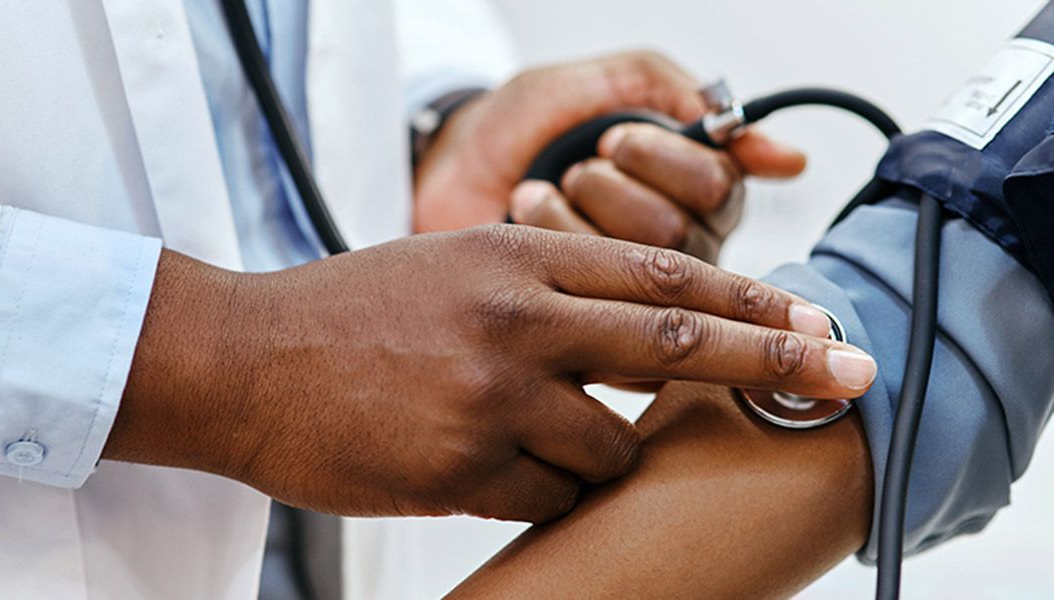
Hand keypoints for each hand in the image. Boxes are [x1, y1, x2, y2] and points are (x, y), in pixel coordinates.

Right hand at [105, 226, 873, 522]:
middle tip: (849, 372)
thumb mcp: (454, 265)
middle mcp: (517, 318)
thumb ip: (544, 288)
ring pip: (610, 447)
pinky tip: (482, 468)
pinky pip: (550, 496)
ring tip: (526, 439)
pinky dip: (541, 490)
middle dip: (777, 359)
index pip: (662, 274)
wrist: (244, 360)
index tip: (813, 318)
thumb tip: (639, 330)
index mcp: (517, 255)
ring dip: (598, 455)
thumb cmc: (349, 313)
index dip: (750, 299)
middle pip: (680, 343)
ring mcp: (494, 395)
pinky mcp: (464, 468)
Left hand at [413, 51, 805, 262]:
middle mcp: (679, 247)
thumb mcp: (606, 84)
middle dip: (609, 187)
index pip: (719, 186)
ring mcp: (633, 294)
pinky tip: (527, 213)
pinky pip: (591, 301)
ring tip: (545, 188)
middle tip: (577, 167)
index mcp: (697, 190)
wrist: (452, 161)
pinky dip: (549, 235)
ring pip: (634, 271)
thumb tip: (789, 162)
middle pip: (677, 233)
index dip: (661, 159)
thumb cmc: (529, 123)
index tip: (612, 137)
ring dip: (577, 210)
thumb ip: (690, 107)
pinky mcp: (589, 327)